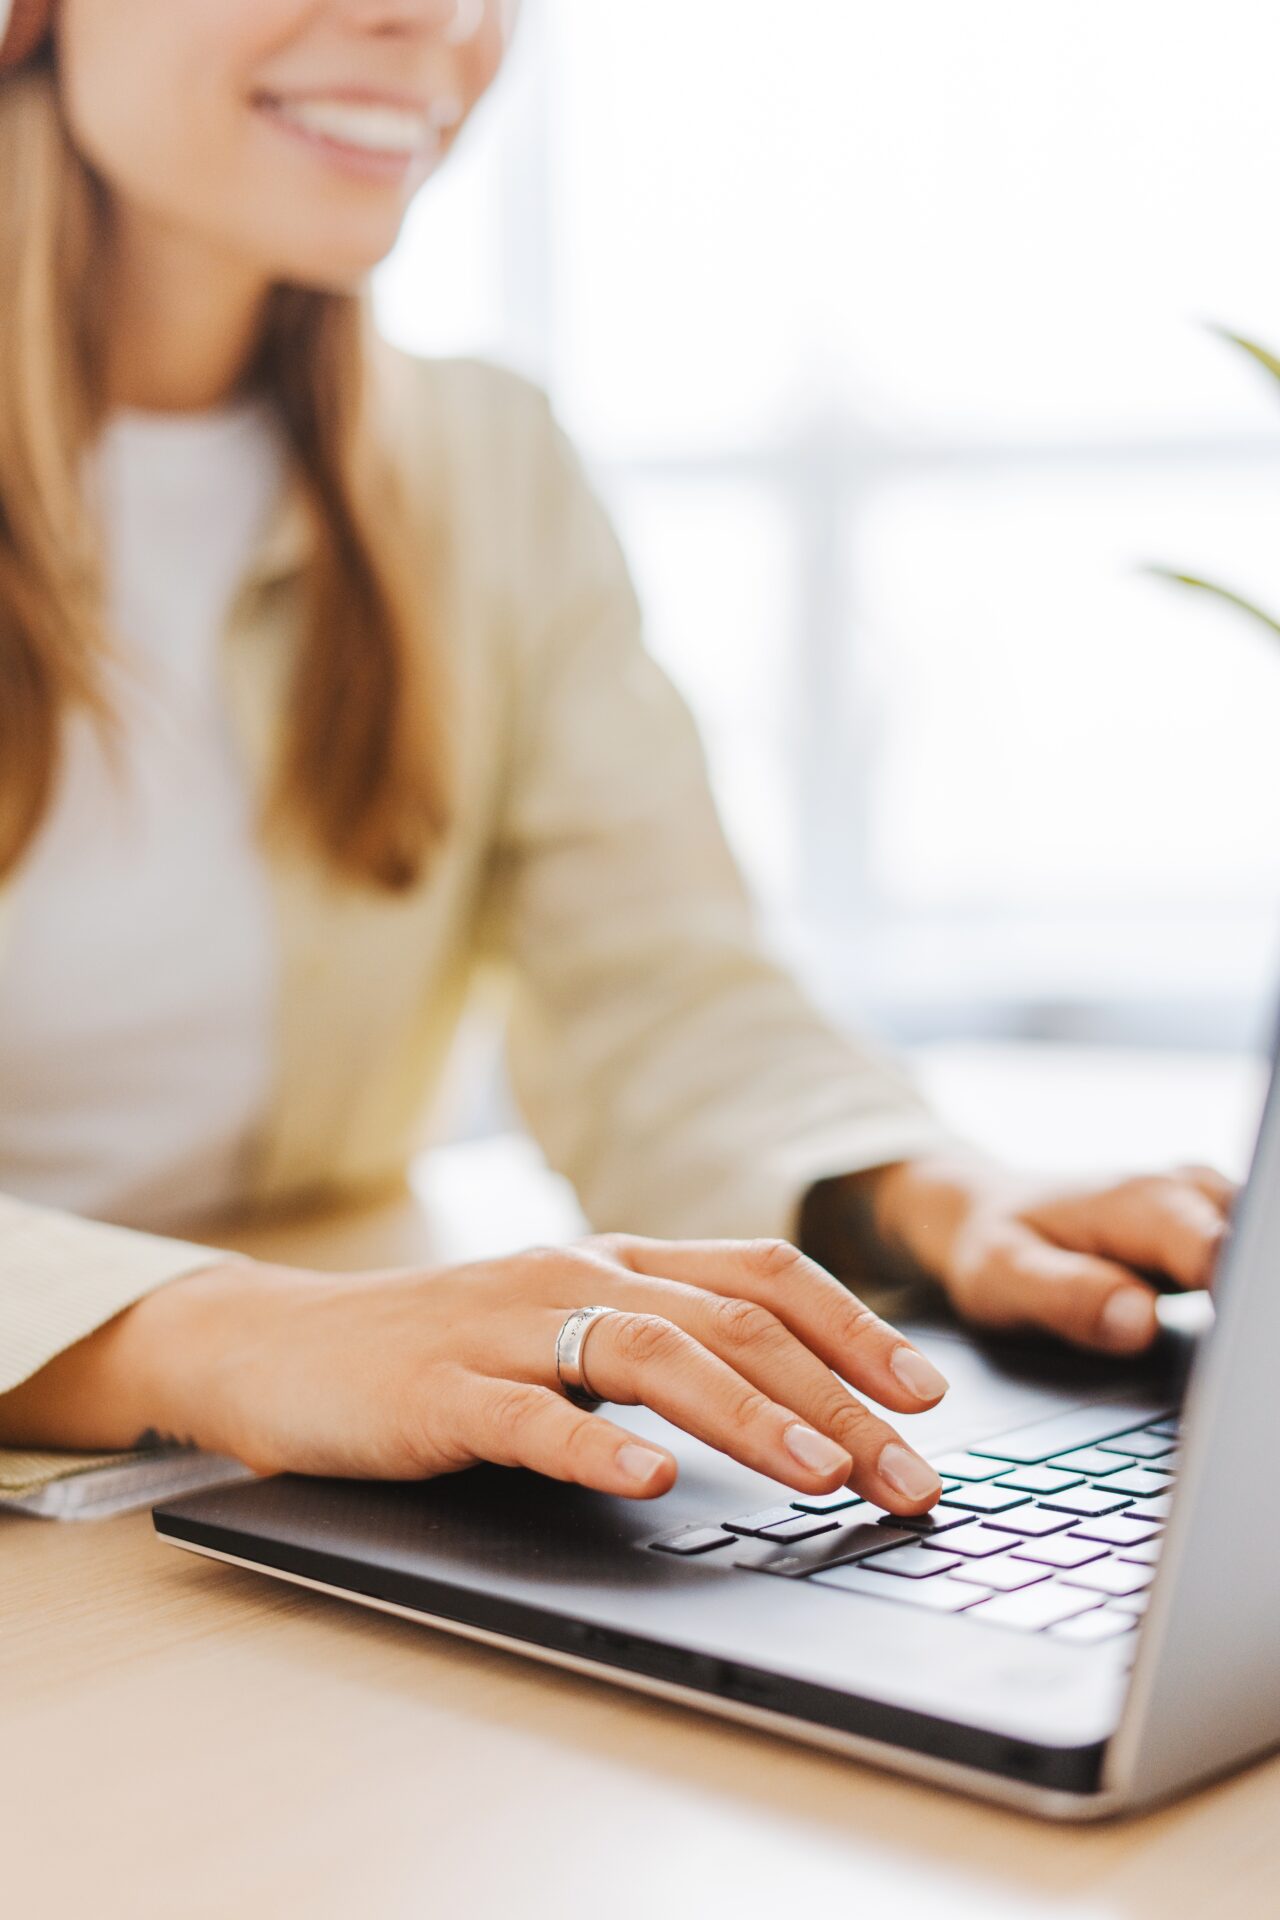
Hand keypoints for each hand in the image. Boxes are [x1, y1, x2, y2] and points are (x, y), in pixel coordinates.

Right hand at [6, 1235, 951, 1511]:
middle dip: (838, 1399)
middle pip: (732, 1322)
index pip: (760, 1275)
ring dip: (749, 1416)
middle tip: (910, 1474)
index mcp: (613, 1262)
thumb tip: (794, 1401)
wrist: (280, 1345)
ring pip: (650, 1354)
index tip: (928, 1393)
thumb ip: (657, 1344)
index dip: (854, 1328)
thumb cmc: (439, 1350)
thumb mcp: (560, 1328)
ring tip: (822, 1472)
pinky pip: (527, 1413)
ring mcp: (504, 1327)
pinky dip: (593, 1444)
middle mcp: (573, 1276)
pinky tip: (646, 1478)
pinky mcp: (436, 1389)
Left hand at [860, 1153, 1234, 1353]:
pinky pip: (1251, 1257)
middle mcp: (1186, 1194)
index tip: (1247, 1350)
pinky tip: (1249, 1340)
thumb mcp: (1004, 1276)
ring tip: (1250, 1360)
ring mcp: (1204, 1208)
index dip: (1241, 1300)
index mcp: (1141, 1204)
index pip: (1222, 1251)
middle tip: (1249, 1365)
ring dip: (1257, 1301)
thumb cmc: (994, 1243)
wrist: (984, 1209)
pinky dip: (1253, 1296)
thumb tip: (1140, 1322)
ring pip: (1259, 1250)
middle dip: (1257, 1308)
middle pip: (1257, 1249)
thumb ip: (1070, 1297)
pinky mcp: (1211, 1231)